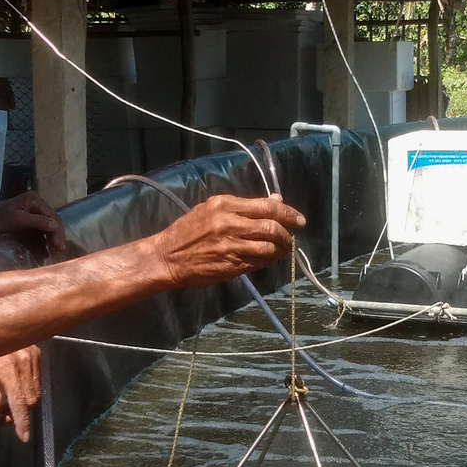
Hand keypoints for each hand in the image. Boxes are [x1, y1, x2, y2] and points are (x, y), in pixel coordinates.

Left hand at [0, 191, 72, 257]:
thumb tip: (55, 226)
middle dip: (56, 236)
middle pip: (52, 221)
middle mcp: (36, 204)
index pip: (52, 215)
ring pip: (48, 227)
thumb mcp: (17, 219)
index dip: (57, 231)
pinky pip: (41, 231)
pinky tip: (47, 249)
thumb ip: (37, 221)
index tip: (59, 246)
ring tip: (54, 252)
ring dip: (52, 239)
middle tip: (58, 251)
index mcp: (35, 199)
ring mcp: (33, 213)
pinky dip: (45, 240)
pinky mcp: (29, 222)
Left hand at [0, 346, 40, 441]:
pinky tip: (14, 392)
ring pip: (35, 391)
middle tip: (2, 418)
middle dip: (19, 414)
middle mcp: (24, 361)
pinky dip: (28, 391)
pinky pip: (37, 380)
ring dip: (24, 404)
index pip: (18, 399)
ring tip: (6, 407)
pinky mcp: (37, 353)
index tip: (23, 436)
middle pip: (30, 399)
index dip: (21, 419)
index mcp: (6, 365)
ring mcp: (33, 356)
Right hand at [153, 194, 303, 289]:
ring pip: (268, 248)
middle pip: (271, 228)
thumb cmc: (188, 231)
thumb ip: (244, 206)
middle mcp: (229, 224)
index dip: (287, 214)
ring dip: (280, 250)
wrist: (167, 257)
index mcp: (225, 205)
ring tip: (282, 250)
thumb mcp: (212, 209)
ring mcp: (230, 246)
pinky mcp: (230, 265)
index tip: (299, 220)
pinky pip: (258, 263)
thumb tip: (275, 201)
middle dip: (287, 235)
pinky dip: (268, 261)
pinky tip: (268, 259)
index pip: (266, 207)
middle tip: (291, 239)